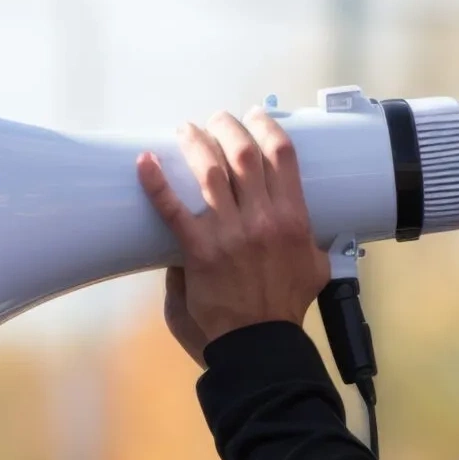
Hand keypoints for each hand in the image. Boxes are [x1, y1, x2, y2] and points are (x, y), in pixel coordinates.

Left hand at [137, 110, 329, 363]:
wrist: (261, 343)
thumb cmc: (285, 308)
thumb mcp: (315, 269)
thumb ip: (312, 244)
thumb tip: (308, 230)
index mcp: (293, 219)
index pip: (283, 157)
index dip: (268, 128)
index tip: (258, 116)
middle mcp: (262, 219)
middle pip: (243, 154)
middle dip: (229, 127)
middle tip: (218, 119)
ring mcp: (229, 234)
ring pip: (210, 173)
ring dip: (196, 144)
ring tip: (185, 130)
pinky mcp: (199, 251)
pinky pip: (173, 211)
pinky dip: (156, 184)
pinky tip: (143, 163)